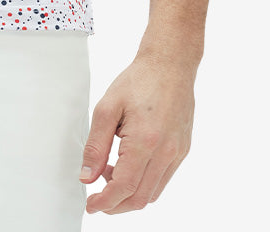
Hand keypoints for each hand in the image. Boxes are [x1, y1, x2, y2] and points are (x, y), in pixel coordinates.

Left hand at [79, 52, 195, 213]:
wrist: (170, 64)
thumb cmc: (138, 81)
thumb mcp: (107, 108)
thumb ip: (95, 146)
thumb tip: (87, 177)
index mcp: (146, 141)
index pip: (124, 187)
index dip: (105, 202)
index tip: (91, 205)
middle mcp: (166, 152)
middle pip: (139, 198)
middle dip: (116, 204)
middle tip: (97, 197)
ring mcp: (177, 153)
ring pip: (153, 192)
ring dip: (129, 194)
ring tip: (110, 173)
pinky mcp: (183, 150)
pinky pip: (163, 179)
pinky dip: (144, 183)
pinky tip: (129, 165)